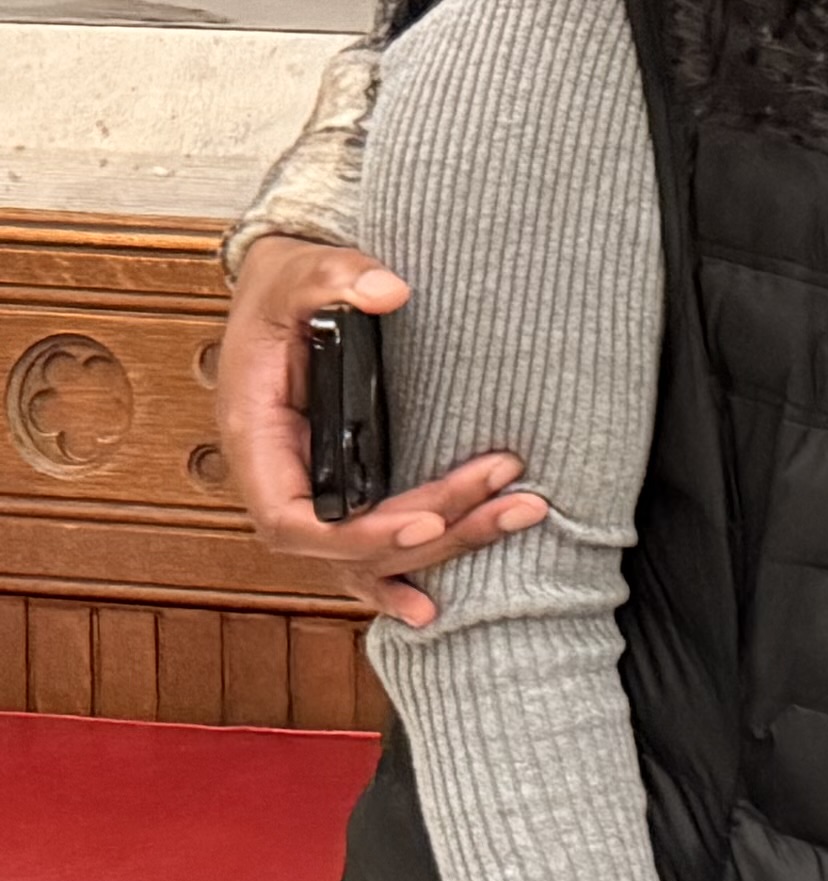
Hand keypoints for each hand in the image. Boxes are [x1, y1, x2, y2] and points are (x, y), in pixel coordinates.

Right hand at [220, 236, 540, 628]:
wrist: (286, 293)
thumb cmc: (286, 288)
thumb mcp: (302, 270)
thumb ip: (338, 276)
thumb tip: (388, 290)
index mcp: (256, 437)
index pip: (291, 519)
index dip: (355, 534)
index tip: (425, 520)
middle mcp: (280, 475)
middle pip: (346, 543)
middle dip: (430, 531)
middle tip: (505, 499)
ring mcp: (310, 489)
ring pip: (366, 552)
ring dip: (443, 547)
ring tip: (516, 516)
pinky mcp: (340, 490)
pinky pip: (362, 552)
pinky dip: (396, 582)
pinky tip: (432, 609)